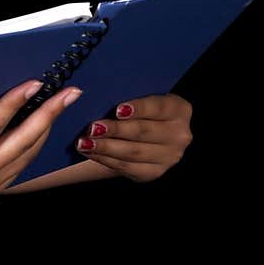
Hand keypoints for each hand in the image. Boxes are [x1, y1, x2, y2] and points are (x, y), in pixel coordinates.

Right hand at [0, 79, 83, 264]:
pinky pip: (19, 168)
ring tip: (61, 108)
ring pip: (27, 153)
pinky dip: (33, 149)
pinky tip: (37, 141)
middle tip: (72, 92)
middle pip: (23, 138)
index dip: (13, 103)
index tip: (34, 83)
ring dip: (47, 129)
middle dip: (49, 113)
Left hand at [74, 92, 192, 181]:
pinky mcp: (154, 172)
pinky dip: (105, 159)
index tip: (118, 109)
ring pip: (133, 152)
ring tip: (84, 142)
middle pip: (143, 131)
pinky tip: (90, 152)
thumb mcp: (141, 96)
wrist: (145, 135)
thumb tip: (90, 92)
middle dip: (116, 130)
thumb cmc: (140, 109)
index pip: (158, 107)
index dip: (139, 108)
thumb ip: (128, 94)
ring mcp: (169, 157)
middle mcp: (179, 135)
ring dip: (106, 147)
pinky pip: (127, 167)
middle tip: (92, 127)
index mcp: (179, 109)